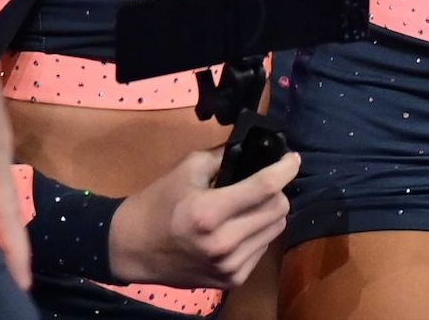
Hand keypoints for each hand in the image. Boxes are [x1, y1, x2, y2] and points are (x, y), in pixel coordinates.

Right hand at [108, 149, 298, 289]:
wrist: (136, 248)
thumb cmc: (159, 202)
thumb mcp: (186, 169)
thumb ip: (223, 157)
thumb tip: (254, 148)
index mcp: (209, 212)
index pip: (263, 188)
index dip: (284, 169)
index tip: (293, 158)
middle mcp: (224, 243)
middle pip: (277, 210)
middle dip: (277, 190)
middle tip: (265, 180)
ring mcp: (230, 267)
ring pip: (275, 231)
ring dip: (270, 212)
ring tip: (251, 203)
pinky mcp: (232, 281)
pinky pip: (262, 249)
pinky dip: (258, 232)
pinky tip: (241, 225)